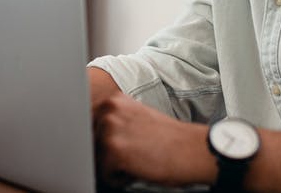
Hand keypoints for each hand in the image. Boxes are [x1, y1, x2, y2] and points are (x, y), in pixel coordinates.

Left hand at [93, 93, 213, 187]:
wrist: (192, 150)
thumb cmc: (168, 139)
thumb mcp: (136, 119)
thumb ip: (113, 122)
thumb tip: (90, 136)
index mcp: (113, 101)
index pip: (88, 127)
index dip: (103, 141)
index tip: (120, 145)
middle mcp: (108, 110)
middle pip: (90, 143)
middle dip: (107, 154)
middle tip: (134, 152)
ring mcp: (109, 129)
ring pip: (96, 159)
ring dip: (113, 166)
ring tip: (137, 159)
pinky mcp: (113, 150)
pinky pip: (105, 175)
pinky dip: (119, 178)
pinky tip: (138, 168)